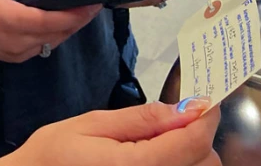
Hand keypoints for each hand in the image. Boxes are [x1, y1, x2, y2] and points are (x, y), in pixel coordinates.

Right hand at [0, 0, 100, 62]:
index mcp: (16, 21)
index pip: (58, 21)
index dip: (80, 13)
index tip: (96, 1)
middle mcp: (19, 42)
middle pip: (60, 35)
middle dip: (79, 20)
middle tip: (92, 4)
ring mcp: (15, 54)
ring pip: (51, 44)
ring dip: (66, 29)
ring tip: (77, 11)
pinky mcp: (10, 58)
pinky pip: (39, 48)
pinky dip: (51, 36)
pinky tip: (53, 22)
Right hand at [0, 99, 220, 165]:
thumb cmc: (54, 154)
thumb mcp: (91, 125)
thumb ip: (139, 119)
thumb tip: (183, 108)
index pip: (193, 143)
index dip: (206, 117)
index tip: (206, 100)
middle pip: (205, 163)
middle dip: (198, 137)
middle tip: (177, 120)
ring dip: (191, 155)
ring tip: (162, 141)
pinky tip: (157, 156)